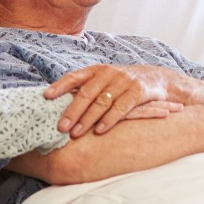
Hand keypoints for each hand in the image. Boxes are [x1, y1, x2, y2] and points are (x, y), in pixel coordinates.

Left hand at [44, 63, 171, 136]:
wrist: (157, 79)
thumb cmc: (123, 84)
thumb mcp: (105, 81)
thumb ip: (86, 90)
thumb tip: (56, 105)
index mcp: (97, 70)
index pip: (75, 77)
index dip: (60, 86)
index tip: (45, 97)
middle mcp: (109, 73)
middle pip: (87, 93)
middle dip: (72, 111)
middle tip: (61, 127)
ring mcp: (124, 81)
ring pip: (102, 102)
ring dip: (87, 119)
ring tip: (75, 133)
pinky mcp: (138, 92)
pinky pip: (121, 107)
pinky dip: (109, 120)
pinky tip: (100, 131)